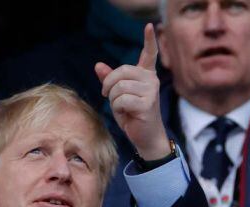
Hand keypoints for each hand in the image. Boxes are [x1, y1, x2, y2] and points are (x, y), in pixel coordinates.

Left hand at [94, 23, 169, 159]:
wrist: (146, 138)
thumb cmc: (132, 115)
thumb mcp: (118, 96)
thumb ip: (109, 80)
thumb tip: (98, 65)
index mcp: (146, 75)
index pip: (149, 54)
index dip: (149, 40)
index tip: (150, 26)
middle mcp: (151, 79)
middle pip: (121, 71)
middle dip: (108, 85)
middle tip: (108, 96)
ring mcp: (151, 91)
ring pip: (119, 87)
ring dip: (113, 100)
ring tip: (122, 108)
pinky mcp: (147, 103)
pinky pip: (121, 100)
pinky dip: (118, 109)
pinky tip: (128, 114)